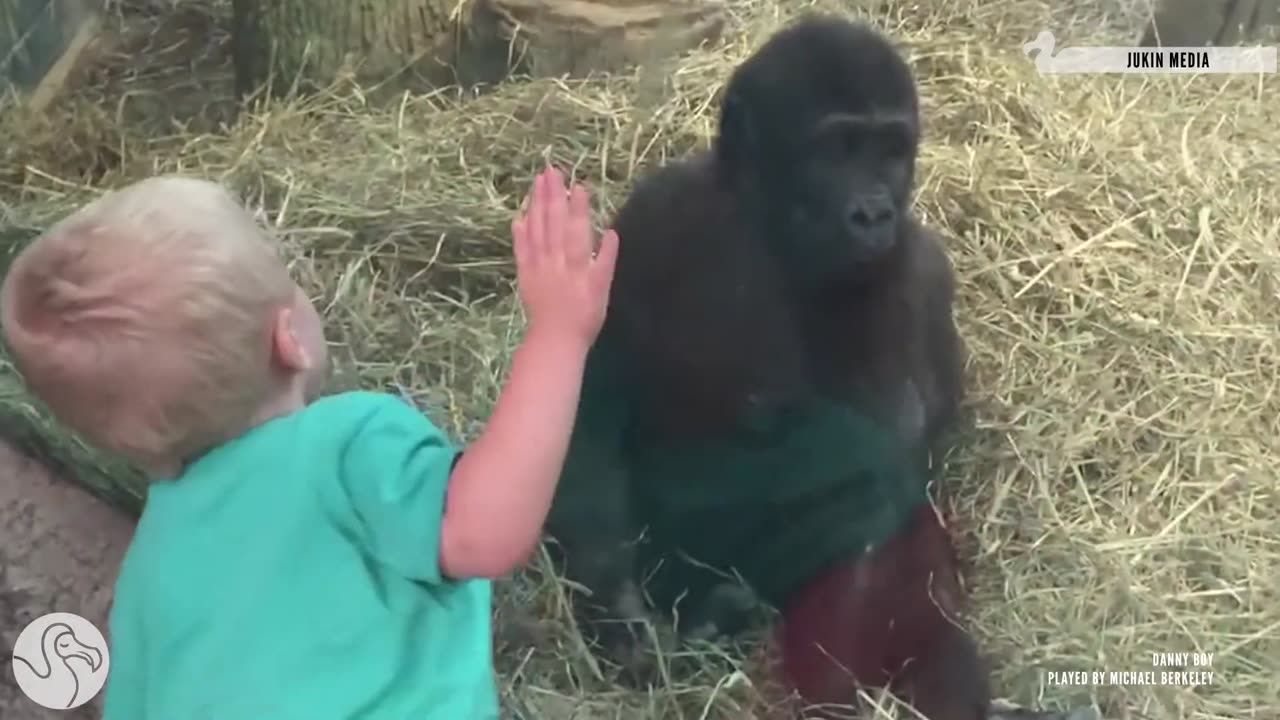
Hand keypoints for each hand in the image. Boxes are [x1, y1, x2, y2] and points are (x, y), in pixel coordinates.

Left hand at [511, 166, 618, 346]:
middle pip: (553, 222)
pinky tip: (520, 214)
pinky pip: (521, 248)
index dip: (577, 206)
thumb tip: (610, 232)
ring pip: (536, 229)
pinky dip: (520, 231)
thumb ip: (605, 260)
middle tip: (551, 170)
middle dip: (553, 195)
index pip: (577, 228)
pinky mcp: (524, 274)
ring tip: (537, 182)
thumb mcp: (603, 289)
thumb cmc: (586, 316)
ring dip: (536, 204)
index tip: (577, 184)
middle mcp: (555, 260)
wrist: (556, 340)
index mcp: (576, 263)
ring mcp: (537, 266)